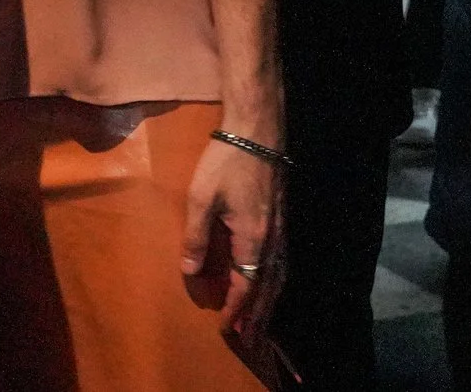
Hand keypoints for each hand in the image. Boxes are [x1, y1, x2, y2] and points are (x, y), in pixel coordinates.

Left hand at [182, 133, 283, 343]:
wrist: (257, 132)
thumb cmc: (226, 162)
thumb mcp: (201, 199)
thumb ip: (195, 237)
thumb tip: (190, 272)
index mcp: (254, 239)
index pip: (246, 285)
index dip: (235, 308)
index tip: (225, 327)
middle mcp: (273, 240)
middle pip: (267, 287)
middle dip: (257, 314)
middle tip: (248, 337)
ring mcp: (281, 229)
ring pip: (277, 276)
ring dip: (267, 301)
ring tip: (257, 320)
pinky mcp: (281, 218)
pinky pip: (280, 262)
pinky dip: (273, 281)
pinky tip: (265, 283)